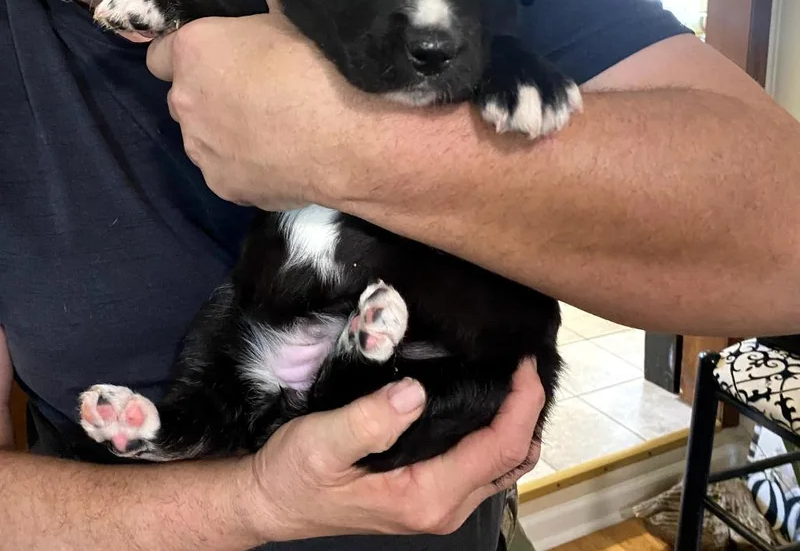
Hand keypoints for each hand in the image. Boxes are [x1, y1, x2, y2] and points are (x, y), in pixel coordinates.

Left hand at [146, 0, 366, 209]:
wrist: (347, 141)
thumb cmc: (321, 71)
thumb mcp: (295, 21)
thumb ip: (269, 10)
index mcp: (194, 50)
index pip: (160, 51)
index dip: (190, 54)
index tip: (220, 58)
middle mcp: (185, 100)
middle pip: (183, 96)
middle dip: (208, 94)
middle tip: (253, 94)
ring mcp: (200, 148)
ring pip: (201, 137)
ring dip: (223, 131)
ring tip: (270, 132)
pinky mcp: (221, 185)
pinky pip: (225, 169)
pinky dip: (244, 164)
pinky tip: (279, 159)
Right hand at [241, 359, 543, 541]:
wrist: (274, 502)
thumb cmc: (295, 475)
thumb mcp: (322, 443)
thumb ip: (369, 420)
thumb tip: (416, 392)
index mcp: (427, 495)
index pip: (499, 447)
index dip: (522, 404)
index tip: (525, 362)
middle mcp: (443, 507)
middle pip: (513, 459)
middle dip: (528, 411)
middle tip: (523, 362)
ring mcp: (439, 505)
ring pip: (502, 466)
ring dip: (516, 424)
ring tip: (511, 378)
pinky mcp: (430, 495)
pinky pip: (482, 466)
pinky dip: (496, 435)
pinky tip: (485, 404)